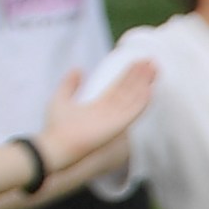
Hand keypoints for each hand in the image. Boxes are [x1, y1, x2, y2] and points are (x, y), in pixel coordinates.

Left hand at [34, 54, 155, 182]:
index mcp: (100, 106)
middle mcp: (111, 112)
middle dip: (140, 76)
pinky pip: (133, 112)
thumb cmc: (57, 128)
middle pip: (129, 91)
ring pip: (133, 98)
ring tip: (152, 67)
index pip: (118, 88)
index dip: (128, 75)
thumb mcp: (61, 99)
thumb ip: (70, 84)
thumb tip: (78, 69)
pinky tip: (150, 89)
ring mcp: (116, 119)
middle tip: (150, 61)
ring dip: (143, 83)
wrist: (56, 147)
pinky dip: (142, 101)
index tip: (137, 62)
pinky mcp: (118, 126)